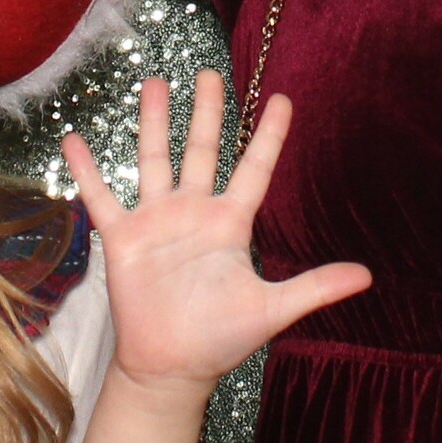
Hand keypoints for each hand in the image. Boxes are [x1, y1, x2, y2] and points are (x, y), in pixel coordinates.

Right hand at [61, 75, 369, 396]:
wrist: (171, 367)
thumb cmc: (220, 339)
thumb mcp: (272, 309)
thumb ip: (314, 287)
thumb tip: (367, 277)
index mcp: (231, 223)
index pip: (255, 168)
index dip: (269, 135)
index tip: (282, 99)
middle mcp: (195, 212)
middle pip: (204, 150)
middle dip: (208, 112)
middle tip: (211, 74)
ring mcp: (158, 221)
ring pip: (156, 159)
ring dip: (154, 122)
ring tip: (155, 83)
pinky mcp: (124, 237)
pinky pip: (102, 196)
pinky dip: (87, 169)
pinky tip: (74, 139)